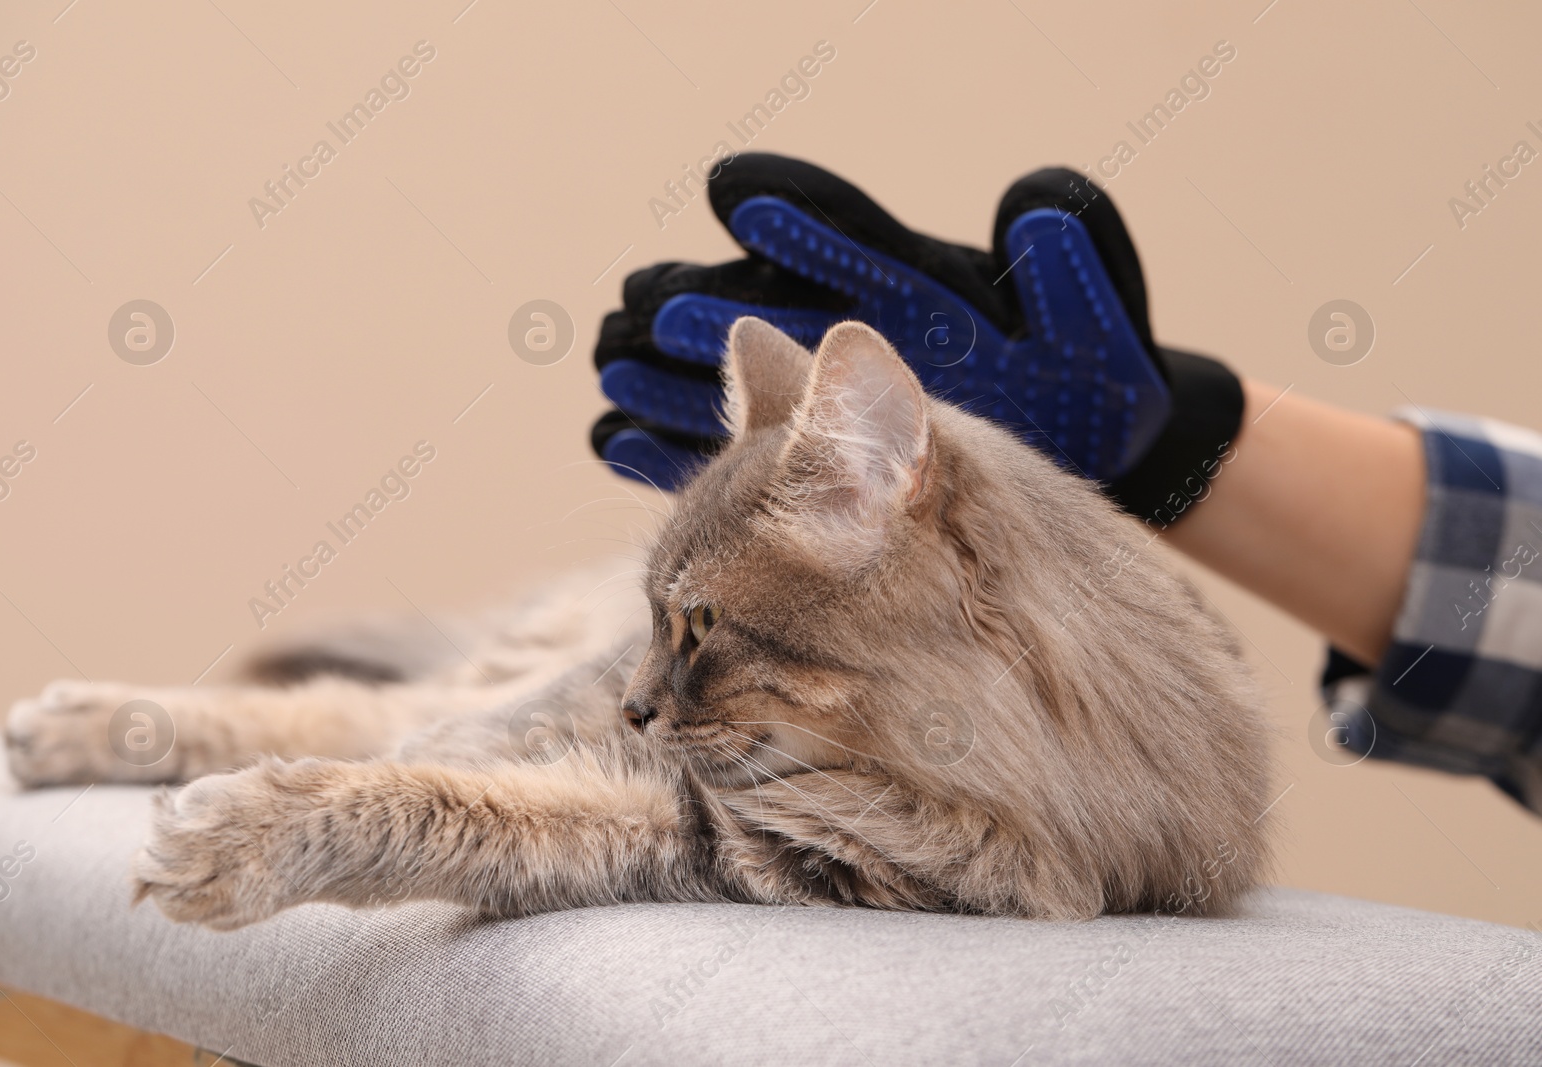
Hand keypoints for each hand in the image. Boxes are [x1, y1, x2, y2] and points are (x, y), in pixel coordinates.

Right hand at [591, 153, 1174, 491]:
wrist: (1094, 448)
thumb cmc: (1099, 381)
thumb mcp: (1095, 325)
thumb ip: (1071, 272)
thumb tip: (1039, 210)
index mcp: (920, 288)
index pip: (849, 241)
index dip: (798, 217)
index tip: (741, 193)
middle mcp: (862, 334)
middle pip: (765, 304)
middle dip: (703, 302)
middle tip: (644, 304)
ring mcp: (832, 398)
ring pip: (732, 376)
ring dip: (672, 371)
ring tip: (613, 367)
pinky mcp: (814, 461)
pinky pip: (730, 451)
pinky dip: (675, 445)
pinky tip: (619, 442)